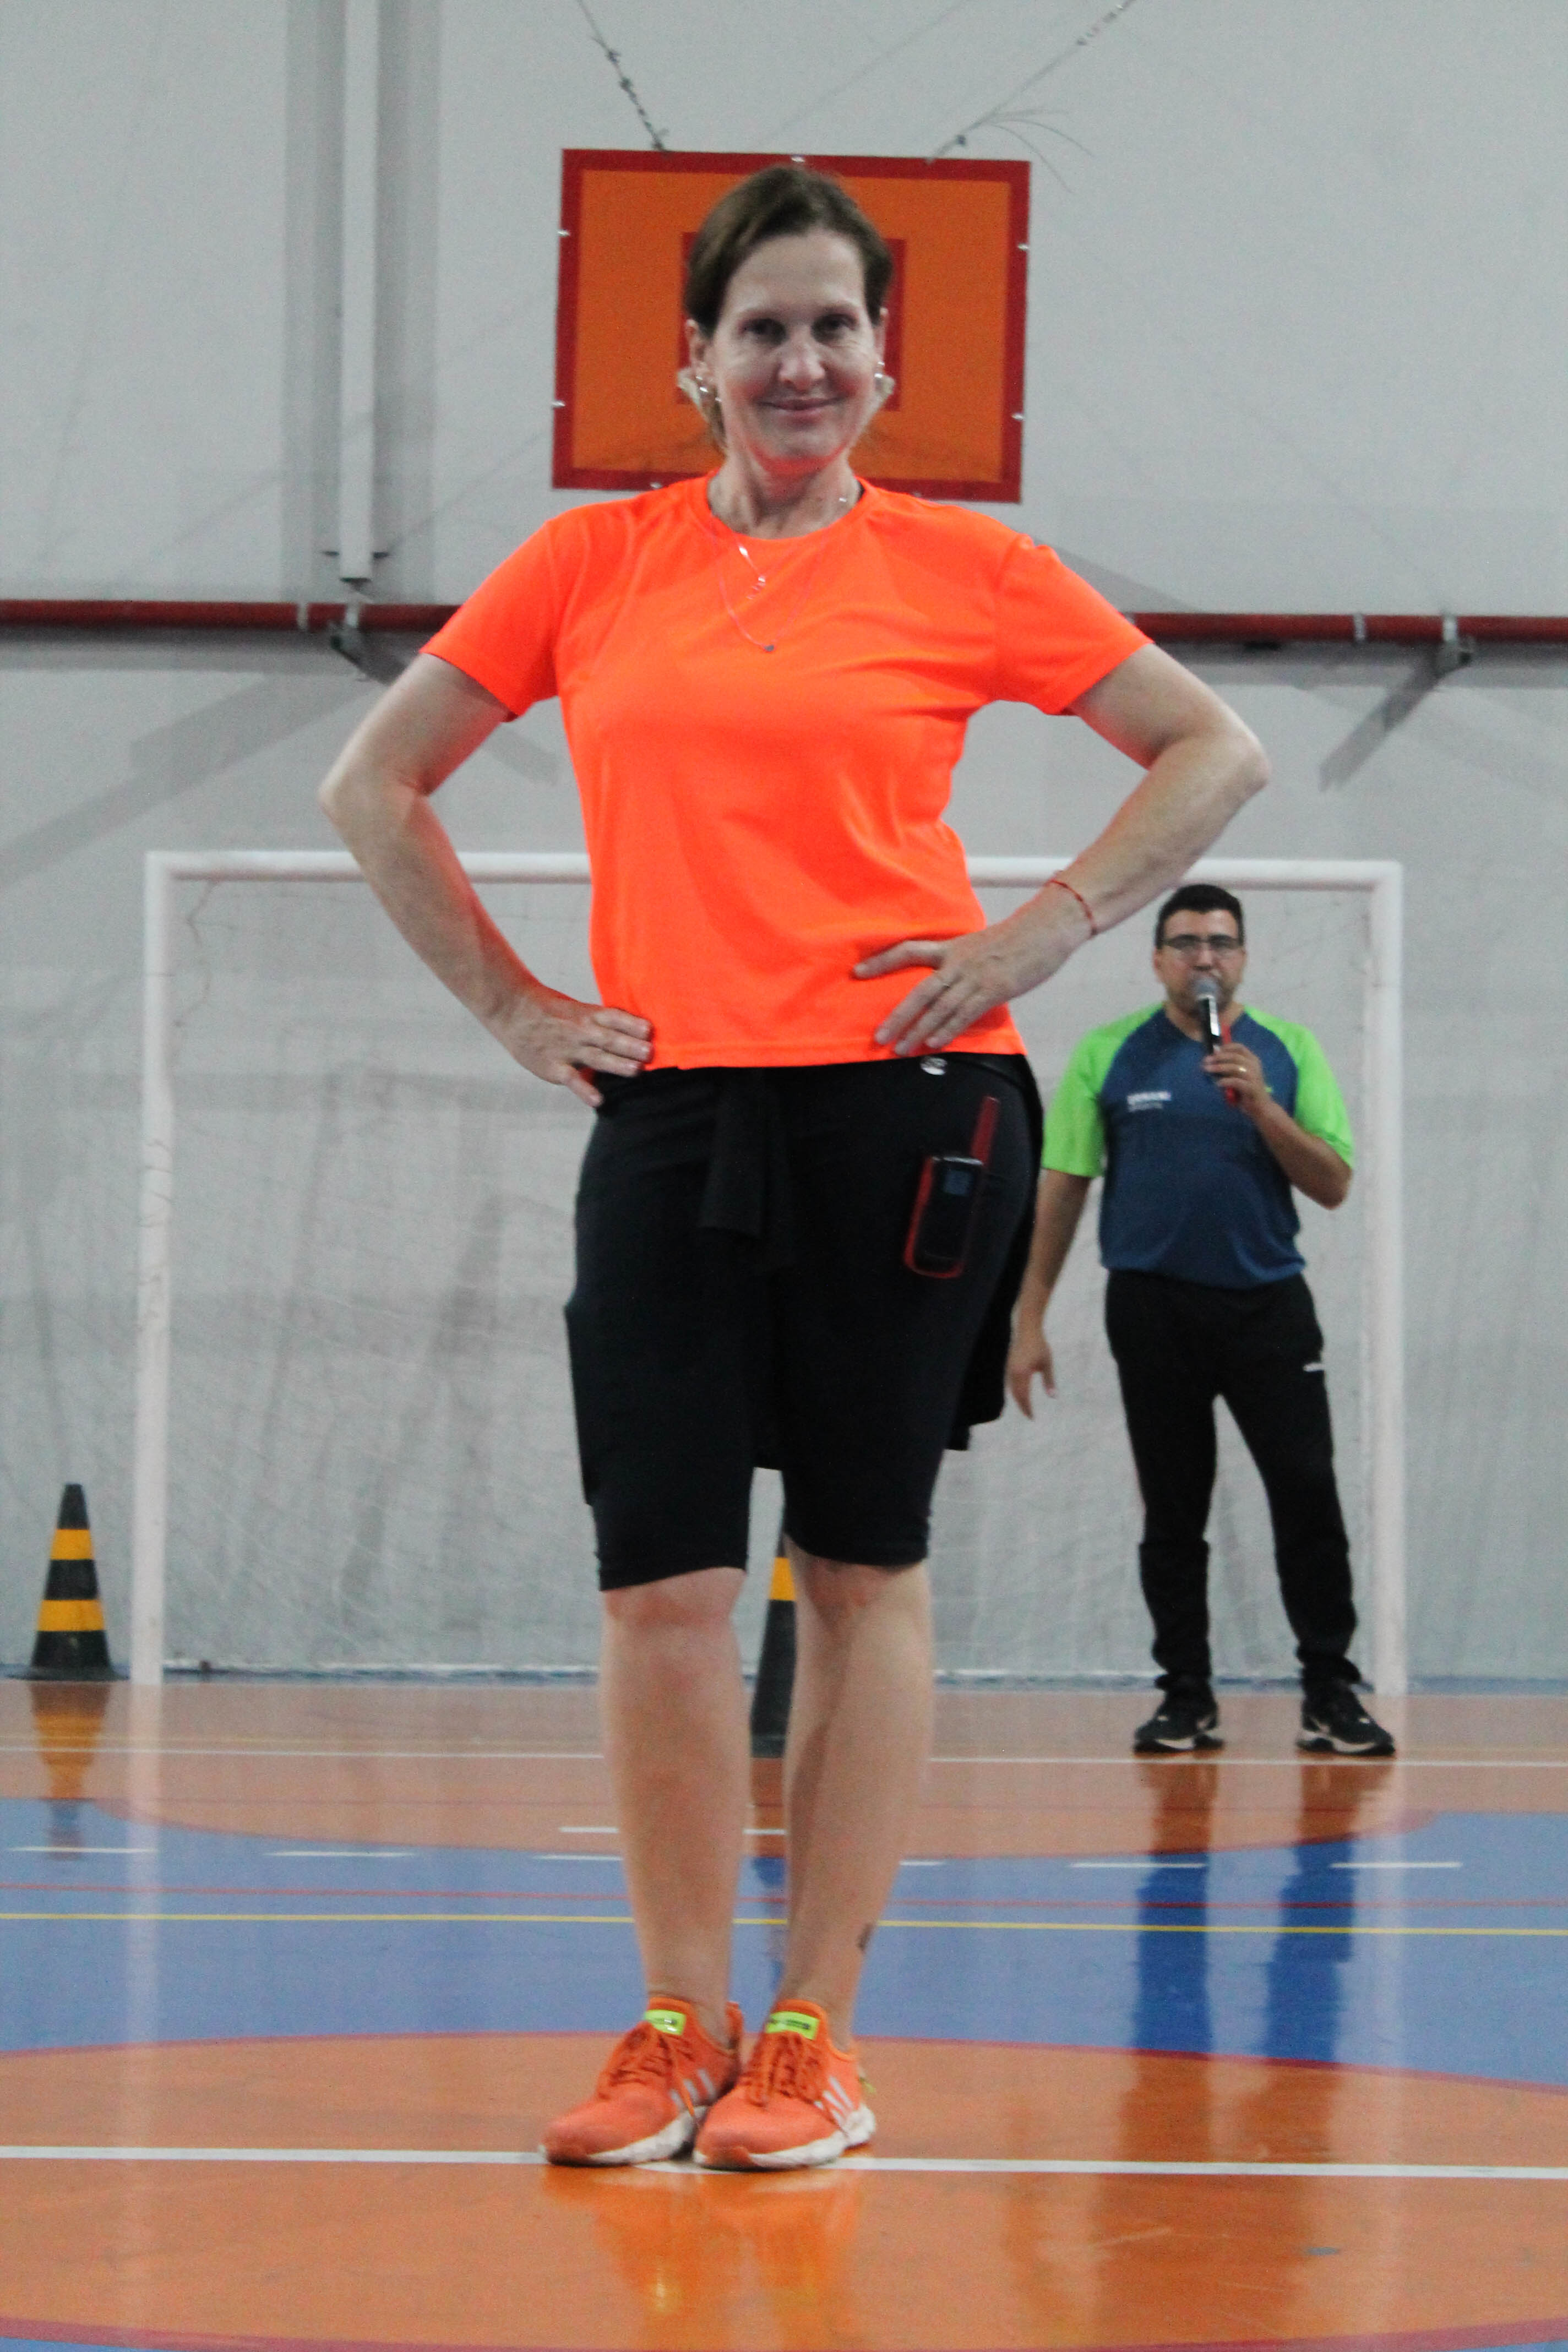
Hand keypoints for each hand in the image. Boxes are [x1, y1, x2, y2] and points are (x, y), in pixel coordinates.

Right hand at [492, 986, 651, 1108]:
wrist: (512, 1010)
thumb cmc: (549, 1010)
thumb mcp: (576, 1009)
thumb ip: (600, 1022)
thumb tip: (630, 1033)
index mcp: (587, 1014)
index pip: (613, 1017)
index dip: (631, 1023)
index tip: (650, 1030)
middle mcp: (579, 1031)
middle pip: (608, 1038)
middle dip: (630, 1045)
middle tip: (650, 1052)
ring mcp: (567, 1049)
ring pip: (596, 1057)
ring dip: (617, 1064)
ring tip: (636, 1070)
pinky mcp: (553, 1066)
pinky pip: (571, 1079)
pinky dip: (584, 1090)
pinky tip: (598, 1100)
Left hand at [855, 922, 1057, 1053]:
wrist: (1045, 929)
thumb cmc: (1014, 939)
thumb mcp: (979, 944)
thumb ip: (960, 962)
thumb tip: (948, 982)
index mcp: (951, 947)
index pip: (908, 951)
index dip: (882, 960)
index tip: (858, 971)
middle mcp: (957, 962)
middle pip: (920, 991)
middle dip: (897, 1017)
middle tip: (879, 1037)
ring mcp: (975, 977)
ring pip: (939, 1009)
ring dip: (919, 1032)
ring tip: (902, 1049)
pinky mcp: (993, 990)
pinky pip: (964, 1015)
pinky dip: (948, 1031)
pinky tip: (934, 1045)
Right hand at [1006, 1327, 1056, 1416]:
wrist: (1028, 1331)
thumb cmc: (1040, 1346)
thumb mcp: (1047, 1364)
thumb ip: (1049, 1381)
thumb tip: (1053, 1397)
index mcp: (1022, 1373)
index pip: (1024, 1396)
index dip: (1027, 1408)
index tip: (1032, 1417)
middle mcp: (1013, 1373)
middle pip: (1016, 1395)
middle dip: (1022, 1407)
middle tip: (1030, 1416)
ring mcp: (1009, 1369)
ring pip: (1011, 1390)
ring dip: (1018, 1400)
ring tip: (1026, 1408)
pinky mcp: (1009, 1366)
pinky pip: (1010, 1383)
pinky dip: (1015, 1392)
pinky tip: (1021, 1395)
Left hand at [1202, 1038, 1268, 1116]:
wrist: (1260, 1107)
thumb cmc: (1246, 1090)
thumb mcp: (1237, 1076)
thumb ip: (1228, 1067)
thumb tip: (1212, 1059)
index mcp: (1252, 1060)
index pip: (1240, 1048)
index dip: (1226, 1047)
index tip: (1214, 1050)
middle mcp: (1254, 1066)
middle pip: (1235, 1056)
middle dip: (1218, 1057)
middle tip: (1206, 1060)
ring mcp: (1254, 1076)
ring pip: (1234, 1067)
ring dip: (1219, 1067)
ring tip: (1207, 1069)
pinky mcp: (1252, 1088)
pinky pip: (1236, 1082)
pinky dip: (1225, 1081)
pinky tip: (1217, 1084)